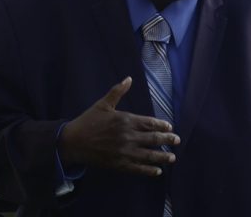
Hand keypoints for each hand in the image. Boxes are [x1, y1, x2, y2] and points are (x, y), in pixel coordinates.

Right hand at [59, 77, 179, 176]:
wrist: (73, 142)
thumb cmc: (88, 121)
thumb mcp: (103, 104)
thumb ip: (117, 92)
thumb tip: (129, 78)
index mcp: (125, 120)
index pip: (150, 123)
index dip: (162, 125)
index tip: (170, 127)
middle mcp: (128, 136)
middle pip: (153, 139)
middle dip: (167, 140)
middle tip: (177, 141)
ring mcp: (124, 152)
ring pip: (148, 155)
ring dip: (162, 157)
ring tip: (172, 158)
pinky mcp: (119, 164)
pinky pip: (138, 168)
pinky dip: (149, 170)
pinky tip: (158, 171)